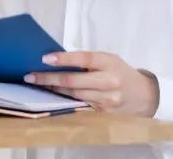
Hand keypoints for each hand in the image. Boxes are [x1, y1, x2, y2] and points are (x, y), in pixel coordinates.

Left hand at [24, 51, 160, 116]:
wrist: (143, 95)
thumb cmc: (119, 72)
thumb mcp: (107, 60)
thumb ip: (87, 61)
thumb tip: (56, 60)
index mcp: (109, 63)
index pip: (83, 59)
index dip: (63, 59)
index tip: (44, 58)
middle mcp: (108, 82)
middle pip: (73, 81)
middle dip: (48, 78)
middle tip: (29, 76)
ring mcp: (106, 100)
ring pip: (72, 95)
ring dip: (52, 90)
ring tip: (35, 84)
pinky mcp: (102, 114)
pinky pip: (78, 106)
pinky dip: (63, 100)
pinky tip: (50, 96)